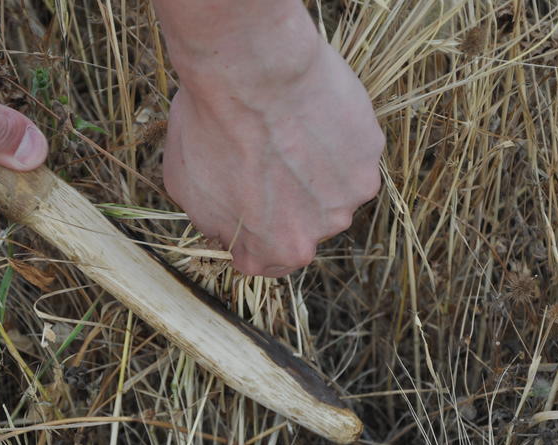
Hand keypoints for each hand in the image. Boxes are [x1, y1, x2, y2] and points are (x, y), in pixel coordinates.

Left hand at [156, 3, 383, 276]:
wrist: (250, 70)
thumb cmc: (210, 128)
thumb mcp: (186, 188)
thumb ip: (216, 224)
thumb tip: (229, 231)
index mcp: (277, 250)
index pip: (268, 261)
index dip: (252, 232)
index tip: (244, 205)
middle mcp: (323, 231)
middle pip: (303, 223)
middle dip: (285, 199)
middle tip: (265, 158)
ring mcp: (352, 189)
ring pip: (331, 187)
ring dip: (313, 169)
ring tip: (286, 132)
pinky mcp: (371, 148)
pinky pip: (350, 150)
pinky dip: (333, 138)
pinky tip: (307, 114)